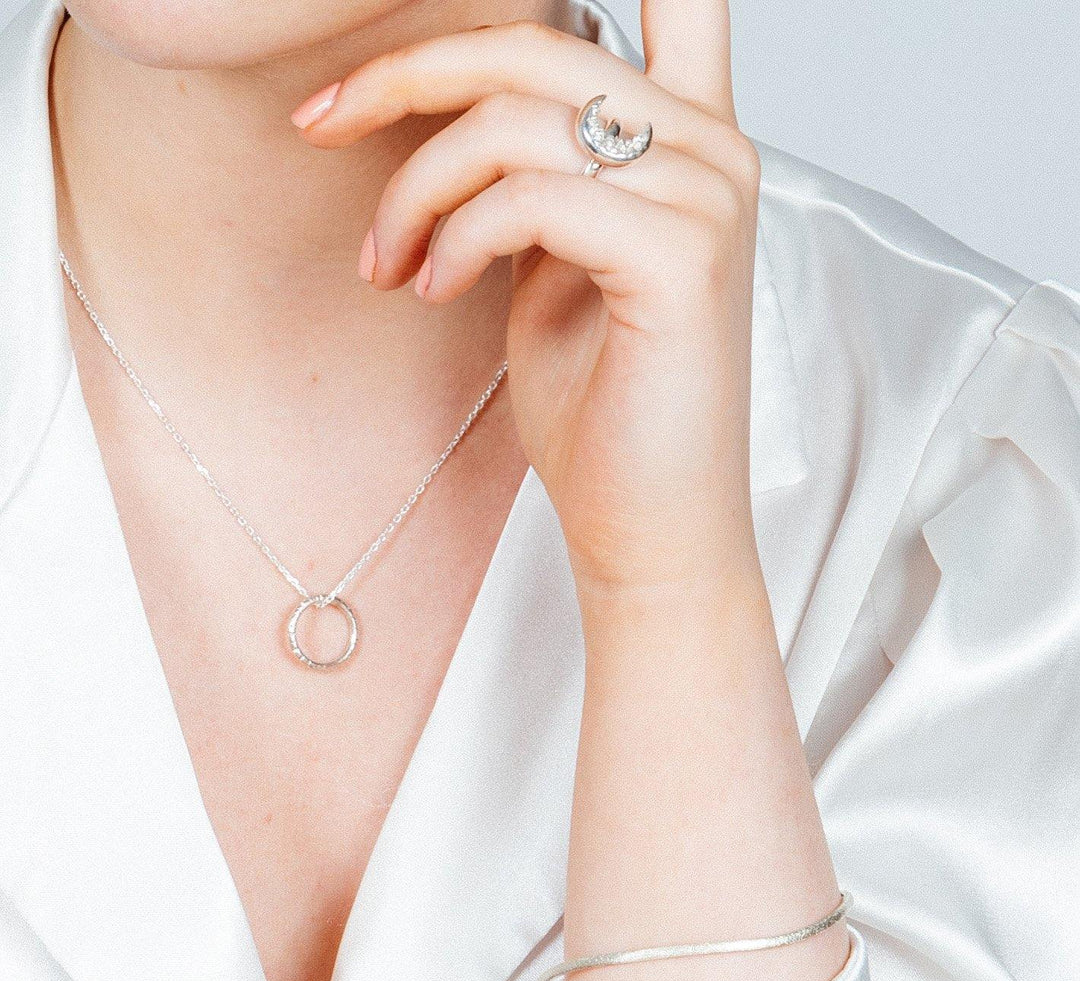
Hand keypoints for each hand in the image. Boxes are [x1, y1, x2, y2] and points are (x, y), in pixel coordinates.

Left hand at [291, 0, 759, 589]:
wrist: (645, 522)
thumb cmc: (601, 406)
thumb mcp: (554, 264)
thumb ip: (534, 177)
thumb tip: (460, 118)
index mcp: (690, 141)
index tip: (434, 44)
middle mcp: (713, 150)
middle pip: (533, 44)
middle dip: (403, 78)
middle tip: (323, 127)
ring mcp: (707, 198)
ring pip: (513, 124)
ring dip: (417, 188)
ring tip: (388, 263)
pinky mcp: (682, 258)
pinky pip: (530, 199)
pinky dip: (458, 238)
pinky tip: (435, 287)